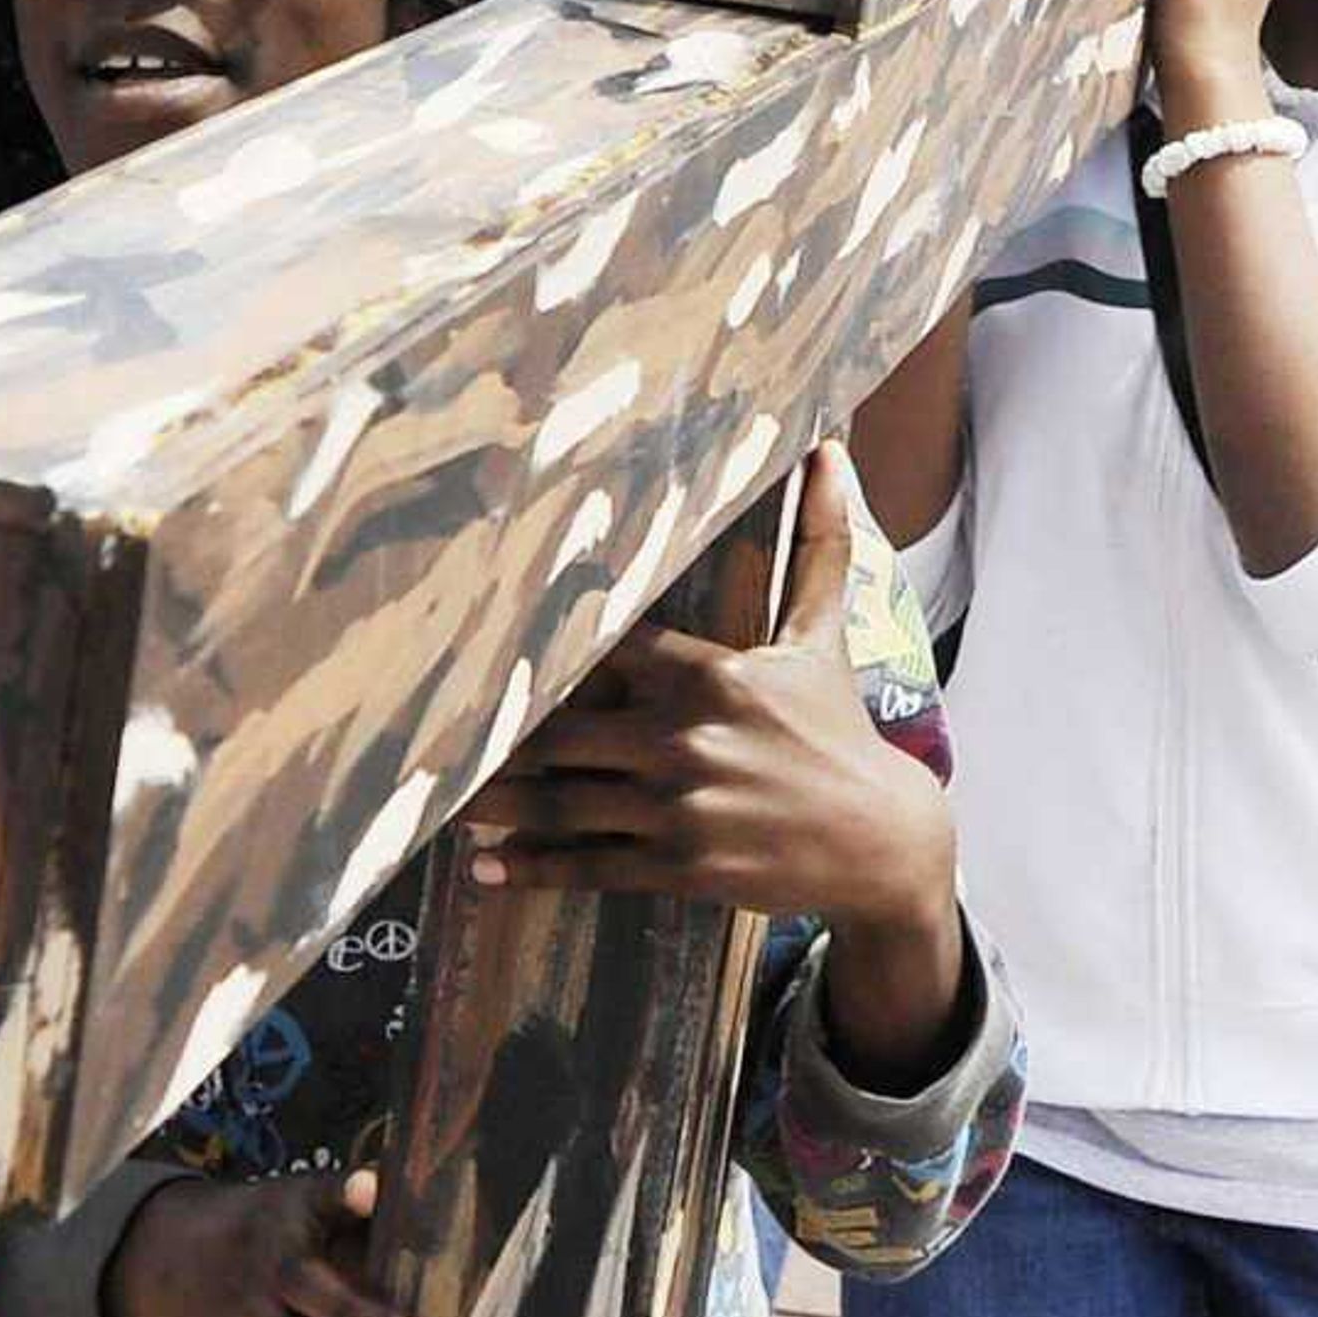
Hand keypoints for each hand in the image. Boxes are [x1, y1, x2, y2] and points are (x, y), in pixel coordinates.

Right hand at [101, 1166, 412, 1316]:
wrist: (155, 1260)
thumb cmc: (269, 1229)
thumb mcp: (304, 1205)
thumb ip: (366, 1223)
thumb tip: (453, 1239)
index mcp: (298, 1212)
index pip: (325, 1196)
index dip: (347, 1193)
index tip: (369, 1188)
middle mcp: (273, 1267)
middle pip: (314, 1291)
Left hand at [465, 444, 967, 1082]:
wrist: (882, 839)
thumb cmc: (841, 729)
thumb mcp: (826, 635)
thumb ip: (822, 543)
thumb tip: (832, 448)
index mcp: (712, 674)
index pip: (606, 650)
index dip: (542, 648)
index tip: (479, 648)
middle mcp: (687, 737)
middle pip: (563, 733)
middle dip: (499, 740)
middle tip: (435, 738)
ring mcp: (681, 807)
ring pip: (564, 801)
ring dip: (497, 806)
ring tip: (444, 804)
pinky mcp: (681, 867)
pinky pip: (590, 865)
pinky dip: (533, 868)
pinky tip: (486, 868)